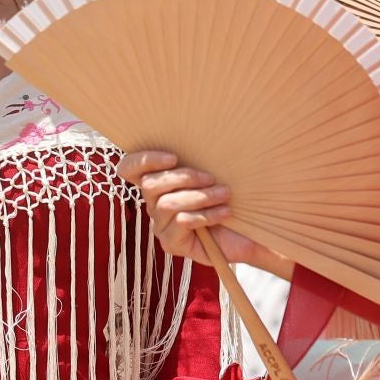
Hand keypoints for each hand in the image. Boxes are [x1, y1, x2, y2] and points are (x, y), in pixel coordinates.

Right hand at [116, 151, 290, 276]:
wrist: (250, 236)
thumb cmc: (230, 201)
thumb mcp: (212, 177)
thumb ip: (197, 162)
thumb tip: (200, 136)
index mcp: (159, 184)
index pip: (130, 169)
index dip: (142, 160)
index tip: (173, 158)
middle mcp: (154, 204)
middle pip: (150, 185)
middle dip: (183, 177)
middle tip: (211, 178)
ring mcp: (161, 226)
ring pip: (167, 204)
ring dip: (200, 197)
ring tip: (224, 194)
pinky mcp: (171, 243)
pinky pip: (181, 222)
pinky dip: (206, 214)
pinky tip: (224, 212)